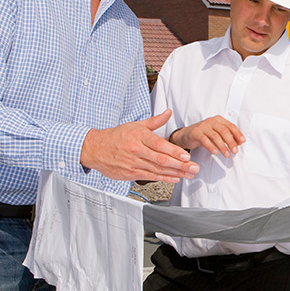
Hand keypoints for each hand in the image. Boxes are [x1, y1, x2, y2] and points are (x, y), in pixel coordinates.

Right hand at [80, 110, 199, 182]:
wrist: (95, 148)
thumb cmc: (116, 136)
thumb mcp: (135, 125)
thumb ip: (154, 121)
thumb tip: (168, 112)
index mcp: (139, 136)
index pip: (159, 145)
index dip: (174, 152)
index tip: (187, 155)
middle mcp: (136, 150)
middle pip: (161, 159)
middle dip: (180, 165)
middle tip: (194, 167)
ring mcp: (133, 163)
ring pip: (157, 170)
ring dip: (175, 173)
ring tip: (188, 174)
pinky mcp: (130, 173)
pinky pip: (150, 176)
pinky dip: (164, 178)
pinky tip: (174, 178)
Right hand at [170, 116, 244, 156]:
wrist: (187, 135)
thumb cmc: (204, 134)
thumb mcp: (217, 135)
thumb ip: (228, 137)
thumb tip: (239, 142)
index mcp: (218, 120)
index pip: (230, 126)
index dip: (237, 134)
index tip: (242, 142)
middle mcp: (211, 121)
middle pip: (224, 131)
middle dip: (231, 142)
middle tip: (235, 151)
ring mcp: (203, 126)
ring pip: (215, 136)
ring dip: (222, 146)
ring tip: (227, 154)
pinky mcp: (196, 132)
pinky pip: (205, 139)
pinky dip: (211, 146)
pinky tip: (215, 152)